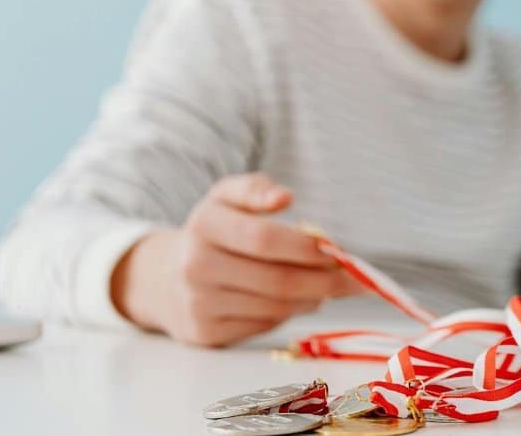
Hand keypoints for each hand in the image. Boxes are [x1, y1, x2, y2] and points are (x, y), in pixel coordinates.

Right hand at [110, 173, 362, 346]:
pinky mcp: (206, 333)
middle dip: (326, 281)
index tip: (340, 250)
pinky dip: (289, 313)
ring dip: (313, 298)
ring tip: (326, 286)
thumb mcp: (226, 197)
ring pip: (277, 306)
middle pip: (278, 280)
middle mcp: (196, 266)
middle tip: (354, 279)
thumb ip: (255, 189)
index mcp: (205, 225)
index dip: (309, 247)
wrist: (166, 279)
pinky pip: (264, 325)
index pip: (266, 239)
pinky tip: (296, 300)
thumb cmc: (213, 232)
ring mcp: (199, 303)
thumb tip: (285, 197)